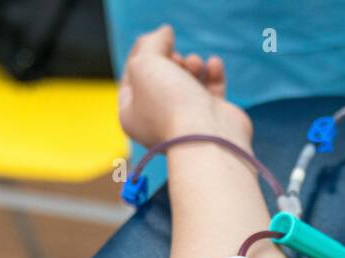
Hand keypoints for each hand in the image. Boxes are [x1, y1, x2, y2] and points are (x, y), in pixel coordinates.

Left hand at [118, 25, 252, 147]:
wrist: (206, 136)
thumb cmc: (169, 104)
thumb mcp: (145, 63)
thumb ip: (151, 43)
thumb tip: (164, 33)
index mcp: (131, 115)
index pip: (131, 77)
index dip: (142, 54)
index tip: (157, 41)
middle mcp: (157, 121)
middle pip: (161, 77)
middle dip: (170, 60)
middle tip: (176, 59)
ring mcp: (186, 122)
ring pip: (187, 82)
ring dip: (191, 64)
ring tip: (194, 64)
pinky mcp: (212, 119)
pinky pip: (211, 89)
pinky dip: (212, 74)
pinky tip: (213, 64)